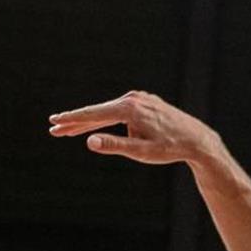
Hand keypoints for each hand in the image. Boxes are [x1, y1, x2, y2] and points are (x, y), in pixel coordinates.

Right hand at [48, 90, 217, 164]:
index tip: (54, 122)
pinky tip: (104, 126)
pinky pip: (121, 111)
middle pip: (98, 112)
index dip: (72, 120)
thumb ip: (115, 146)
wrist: (197, 140)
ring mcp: (140, 98)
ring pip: (109, 112)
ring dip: (92, 122)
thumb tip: (89, 141)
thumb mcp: (141, 152)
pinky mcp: (145, 101)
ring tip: (71, 131)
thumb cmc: (170, 148)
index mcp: (129, 109)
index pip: (93, 114)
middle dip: (75, 121)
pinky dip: (109, 119)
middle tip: (53, 127)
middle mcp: (133, 98)